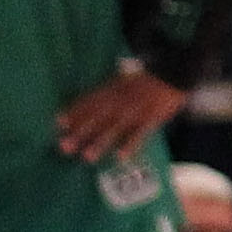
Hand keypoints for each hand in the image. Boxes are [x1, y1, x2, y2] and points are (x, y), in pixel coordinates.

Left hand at [55, 68, 185, 163]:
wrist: (173, 74)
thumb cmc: (146, 79)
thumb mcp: (123, 79)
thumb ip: (107, 91)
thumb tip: (86, 104)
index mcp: (113, 89)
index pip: (90, 101)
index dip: (74, 112)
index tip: (58, 123)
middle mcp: (121, 101)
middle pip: (97, 118)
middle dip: (80, 132)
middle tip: (64, 146)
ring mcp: (136, 111)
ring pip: (115, 128)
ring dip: (101, 142)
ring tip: (87, 157)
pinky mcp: (152, 119)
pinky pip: (140, 134)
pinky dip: (130, 145)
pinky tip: (120, 157)